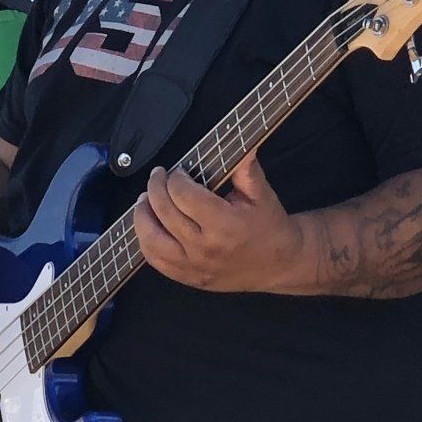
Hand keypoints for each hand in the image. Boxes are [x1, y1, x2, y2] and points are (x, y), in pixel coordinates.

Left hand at [132, 155, 306, 293]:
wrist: (279, 265)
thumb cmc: (269, 226)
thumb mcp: (261, 194)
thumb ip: (246, 168)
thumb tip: (241, 143)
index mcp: (224, 225)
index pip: (183, 195)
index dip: (175, 178)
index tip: (178, 171)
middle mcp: (204, 248)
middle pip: (163, 212)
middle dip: (155, 188)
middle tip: (157, 177)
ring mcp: (193, 267)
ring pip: (151, 239)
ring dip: (142, 215)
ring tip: (144, 200)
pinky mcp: (187, 278)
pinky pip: (155, 260)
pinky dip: (145, 241)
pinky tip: (149, 225)